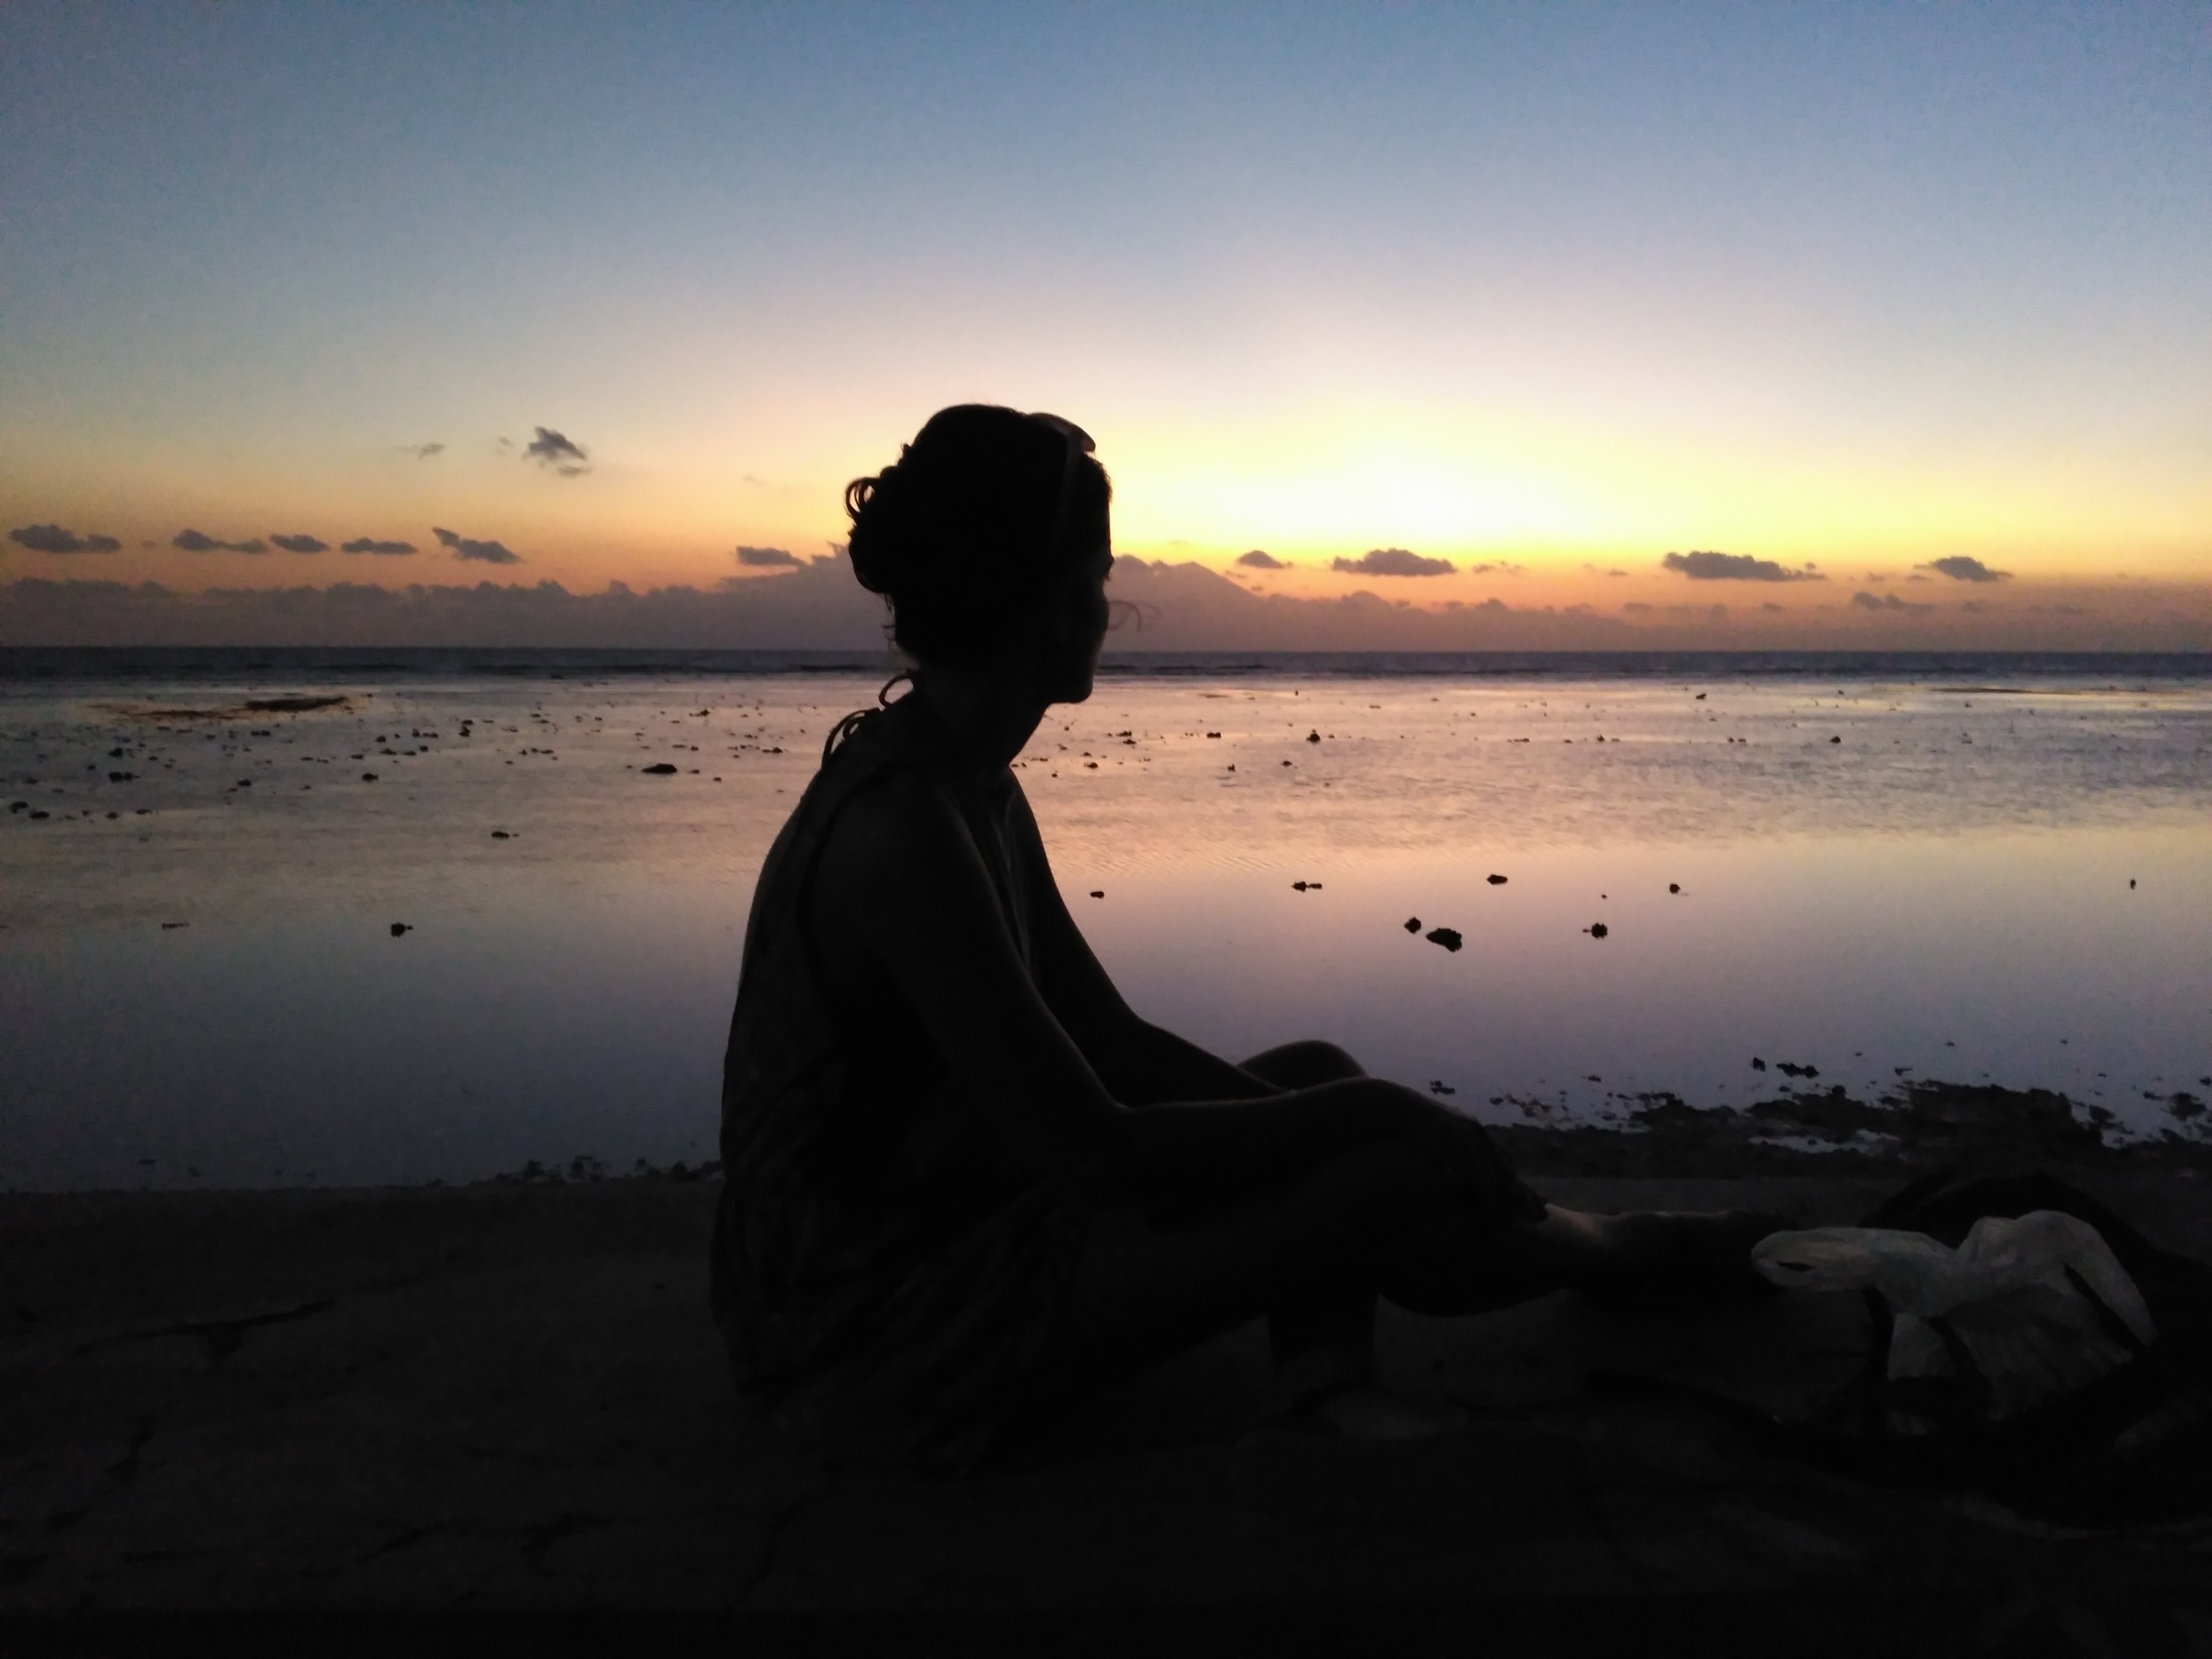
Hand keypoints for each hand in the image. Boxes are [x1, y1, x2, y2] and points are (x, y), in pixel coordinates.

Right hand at [1379, 1084, 1531, 1217]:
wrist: (1391, 1105)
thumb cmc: (1410, 1125)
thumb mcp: (1437, 1139)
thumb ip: (1451, 1154)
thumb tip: (1455, 1175)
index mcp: (1474, 1131)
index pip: (1505, 1162)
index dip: (1519, 1184)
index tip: (1535, 1202)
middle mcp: (1477, 1132)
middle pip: (1508, 1168)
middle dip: (1524, 1194)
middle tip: (1541, 1215)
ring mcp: (1467, 1137)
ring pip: (1496, 1173)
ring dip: (1507, 1199)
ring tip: (1514, 1222)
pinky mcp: (1455, 1143)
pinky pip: (1477, 1174)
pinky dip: (1487, 1194)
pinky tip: (1491, 1210)